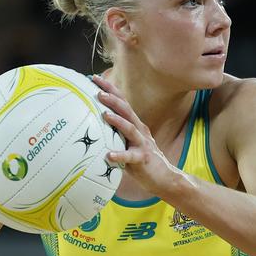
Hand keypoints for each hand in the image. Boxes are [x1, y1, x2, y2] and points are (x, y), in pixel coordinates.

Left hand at [92, 75, 180, 196]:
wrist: (164, 177)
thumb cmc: (140, 160)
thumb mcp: (128, 143)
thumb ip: (115, 134)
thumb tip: (91, 127)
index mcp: (134, 124)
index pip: (122, 102)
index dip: (110, 89)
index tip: (94, 78)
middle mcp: (139, 130)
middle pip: (126, 110)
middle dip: (112, 99)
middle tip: (98, 91)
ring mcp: (142, 143)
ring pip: (130, 128)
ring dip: (117, 121)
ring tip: (105, 115)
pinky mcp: (143, 158)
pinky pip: (131, 156)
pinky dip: (120, 155)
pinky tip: (109, 155)